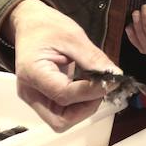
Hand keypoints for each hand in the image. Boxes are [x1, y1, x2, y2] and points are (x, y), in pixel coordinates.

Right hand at [5, 0, 117, 130]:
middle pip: (60, 120)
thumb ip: (93, 58)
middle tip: (101, 87)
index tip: (111, 80)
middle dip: (86, 108)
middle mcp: (30, 92)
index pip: (64, 95)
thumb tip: (115, 76)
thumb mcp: (73, 36)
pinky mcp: (42, 99)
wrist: (30, 25)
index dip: (92, 92)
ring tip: (93, 84)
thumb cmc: (48, 27)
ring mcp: (34, 98)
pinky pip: (62, 111)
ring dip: (84, 107)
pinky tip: (86, 85)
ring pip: (62, 120)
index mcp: (32, 73)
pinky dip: (79, 104)